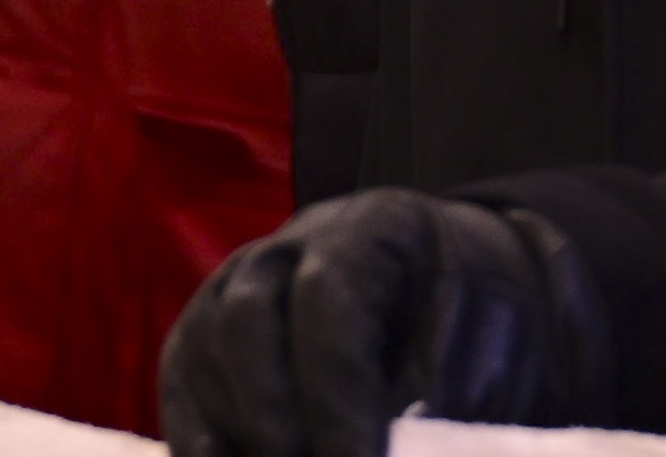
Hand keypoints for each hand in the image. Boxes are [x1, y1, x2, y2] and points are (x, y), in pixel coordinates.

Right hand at [160, 191, 612, 456]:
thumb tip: (405, 442)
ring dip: (240, 430)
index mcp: (368, 229)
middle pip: (248, 320)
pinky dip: (201, 438)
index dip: (336, 394)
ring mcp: (234, 286)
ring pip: (205, 353)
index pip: (329, 300)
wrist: (444, 292)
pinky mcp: (205, 336)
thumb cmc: (466, 320)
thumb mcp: (483, 343)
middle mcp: (286, 247)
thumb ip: (439, 392)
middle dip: (274, 416)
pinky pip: (182, 384)